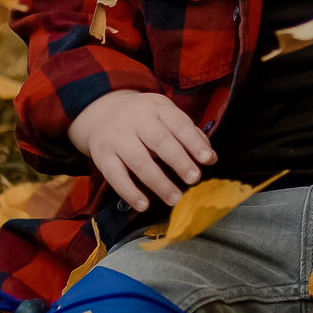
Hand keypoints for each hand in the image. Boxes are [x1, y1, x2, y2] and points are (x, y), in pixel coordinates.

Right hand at [69, 90, 216, 211]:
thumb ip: (189, 134)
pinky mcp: (102, 155)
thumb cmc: (144, 118)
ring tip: (175, 198)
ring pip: (138, 160)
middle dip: (178, 161)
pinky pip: (115, 176)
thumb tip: (211, 158)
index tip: (207, 160)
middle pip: (159, 141)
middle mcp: (136, 120)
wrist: (101, 111)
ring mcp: (117, 137)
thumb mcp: (166, 115)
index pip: (178, 124)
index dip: (193, 142)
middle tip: (194, 179)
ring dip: (158, 182)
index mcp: (157, 107)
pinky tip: (144, 205)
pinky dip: (129, 192)